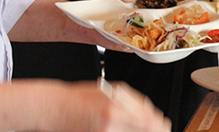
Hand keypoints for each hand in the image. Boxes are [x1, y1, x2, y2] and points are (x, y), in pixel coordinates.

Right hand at [53, 81, 170, 131]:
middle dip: (155, 131)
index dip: (160, 126)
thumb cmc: (80, 98)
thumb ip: (134, 102)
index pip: (148, 123)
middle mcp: (110, 126)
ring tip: (144, 129)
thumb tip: (153, 114)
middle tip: (160, 129)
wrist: (53, 109)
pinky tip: (128, 130)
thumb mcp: (110, 91)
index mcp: (115, 109)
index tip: (164, 125)